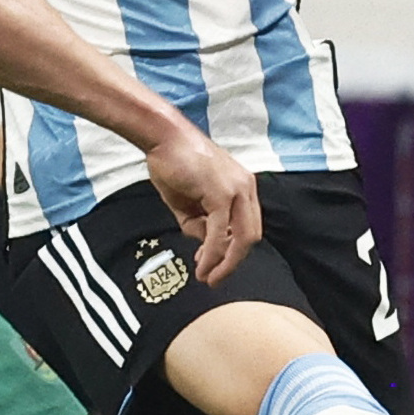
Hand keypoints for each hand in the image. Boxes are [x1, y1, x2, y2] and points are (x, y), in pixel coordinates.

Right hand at [144, 128, 260, 285]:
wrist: (162, 137)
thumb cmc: (172, 162)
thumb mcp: (188, 202)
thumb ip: (199, 224)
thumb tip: (206, 246)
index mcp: (242, 186)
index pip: (247, 226)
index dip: (232, 250)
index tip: (213, 263)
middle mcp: (246, 187)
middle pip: (251, 236)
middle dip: (233, 262)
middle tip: (214, 278)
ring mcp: (236, 189)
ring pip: (241, 238)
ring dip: (224, 263)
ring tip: (206, 276)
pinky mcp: (222, 193)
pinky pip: (221, 233)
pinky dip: (213, 254)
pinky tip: (202, 265)